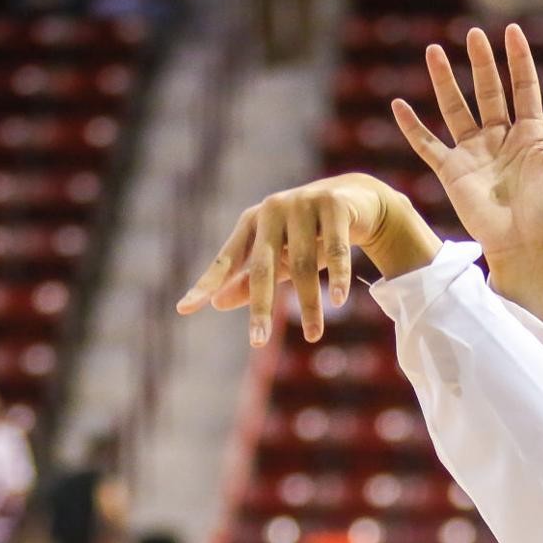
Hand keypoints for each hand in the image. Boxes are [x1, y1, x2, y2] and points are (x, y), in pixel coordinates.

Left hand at [175, 172, 439, 344]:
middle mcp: (271, 210)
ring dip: (309, 304)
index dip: (206, 284)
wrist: (357, 199)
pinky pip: (335, 247)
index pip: (226, 259)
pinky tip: (338, 300)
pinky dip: (338, 275)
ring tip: (313, 336)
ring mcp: (302, 203)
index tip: (184, 309)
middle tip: (257, 342)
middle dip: (261, 307)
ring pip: (303, 264)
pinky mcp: (334, 203)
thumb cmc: (311, 234)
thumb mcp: (280, 257)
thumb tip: (217, 304)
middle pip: (263, 266)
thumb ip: (251, 279)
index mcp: (251, 223)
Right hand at [393, 25, 542, 324]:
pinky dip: (412, 126)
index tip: (512, 32)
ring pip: (455, 109)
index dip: (518, 60)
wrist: (525, 246)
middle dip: (481, 62)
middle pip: (488, 91)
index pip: (523, 88)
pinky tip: (399, 105)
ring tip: (433, 51)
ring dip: (444, 81)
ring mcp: (474, 155)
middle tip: (473, 34)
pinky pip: (428, 145)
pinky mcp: (452, 173)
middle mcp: (500, 140)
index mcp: (530, 135)